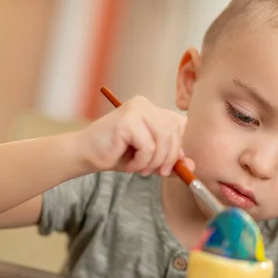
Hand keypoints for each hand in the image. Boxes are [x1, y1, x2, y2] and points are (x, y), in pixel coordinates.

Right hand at [78, 95, 193, 175]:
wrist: (86, 154)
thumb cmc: (117, 155)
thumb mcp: (150, 159)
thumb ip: (171, 161)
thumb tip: (192, 166)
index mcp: (152, 109)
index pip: (181, 125)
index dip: (178, 147)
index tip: (168, 165)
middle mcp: (145, 105)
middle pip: (174, 132)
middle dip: (168, 158)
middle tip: (156, 172)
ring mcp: (136, 110)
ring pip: (162, 139)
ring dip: (154, 161)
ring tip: (140, 169)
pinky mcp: (127, 120)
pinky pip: (148, 145)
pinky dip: (141, 161)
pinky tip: (130, 165)